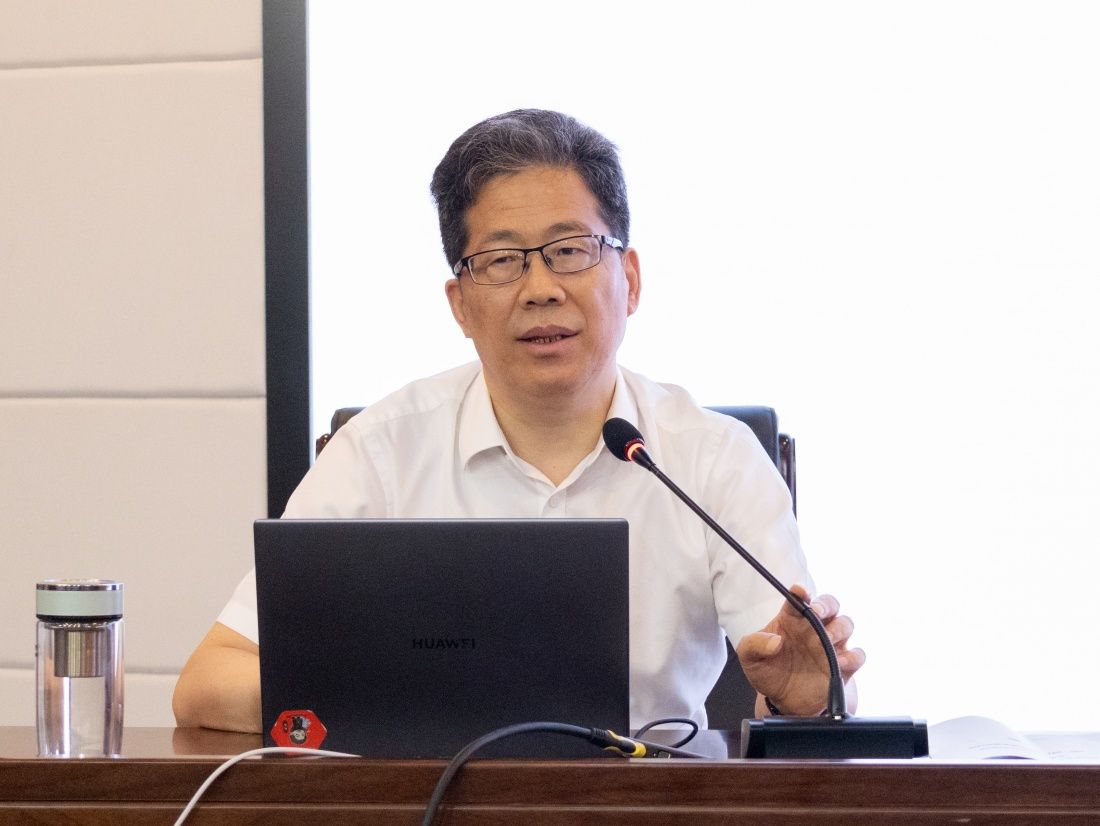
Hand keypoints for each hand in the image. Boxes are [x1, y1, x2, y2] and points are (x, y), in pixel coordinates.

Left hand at [735, 584, 864, 715]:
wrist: (783, 702)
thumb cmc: (768, 671)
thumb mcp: (749, 658)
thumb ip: (754, 644)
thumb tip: (775, 641)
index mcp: (791, 619)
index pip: (798, 599)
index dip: (800, 592)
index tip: (798, 591)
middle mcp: (814, 627)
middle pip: (830, 604)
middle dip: (826, 604)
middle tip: (817, 612)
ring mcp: (830, 645)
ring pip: (846, 624)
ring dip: (839, 628)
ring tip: (826, 639)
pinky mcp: (843, 666)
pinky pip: (858, 655)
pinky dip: (853, 656)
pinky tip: (839, 662)